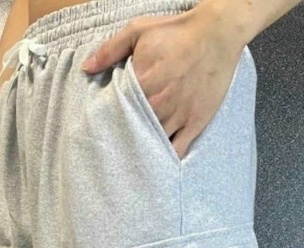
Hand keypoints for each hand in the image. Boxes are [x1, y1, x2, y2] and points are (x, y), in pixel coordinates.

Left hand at [81, 0, 247, 159]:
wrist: (216, 35)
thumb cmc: (177, 32)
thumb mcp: (138, 31)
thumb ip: (110, 50)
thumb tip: (87, 68)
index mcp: (141, 85)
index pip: (116, 114)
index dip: (108, 122)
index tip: (101, 126)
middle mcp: (158, 106)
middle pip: (133, 133)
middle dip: (123, 138)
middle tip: (114, 145)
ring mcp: (177, 118)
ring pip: (154, 144)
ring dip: (143, 150)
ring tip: (132, 156)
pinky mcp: (194, 124)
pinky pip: (177, 150)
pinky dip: (166, 158)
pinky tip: (157, 160)